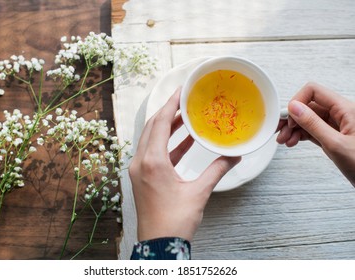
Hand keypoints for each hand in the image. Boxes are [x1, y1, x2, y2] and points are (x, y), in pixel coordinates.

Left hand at [129, 87, 240, 241]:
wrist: (159, 245)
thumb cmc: (175, 221)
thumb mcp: (199, 192)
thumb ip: (217, 170)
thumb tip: (235, 156)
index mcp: (152, 162)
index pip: (160, 123)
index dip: (171, 105)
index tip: (181, 92)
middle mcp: (141, 162)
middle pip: (153, 127)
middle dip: (169, 112)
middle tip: (185, 102)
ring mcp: (140, 170)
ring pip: (153, 139)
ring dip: (169, 128)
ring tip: (187, 118)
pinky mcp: (143, 178)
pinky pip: (155, 154)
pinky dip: (169, 146)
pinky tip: (186, 142)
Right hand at [277, 82, 354, 186]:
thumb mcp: (335, 144)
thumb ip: (313, 124)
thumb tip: (294, 108)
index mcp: (345, 109)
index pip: (314, 92)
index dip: (297, 101)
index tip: (287, 117)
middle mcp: (341, 114)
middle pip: (308, 106)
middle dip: (291, 118)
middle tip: (280, 130)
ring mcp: (336, 126)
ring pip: (308, 119)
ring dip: (293, 128)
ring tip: (284, 140)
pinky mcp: (333, 137)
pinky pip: (312, 130)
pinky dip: (300, 135)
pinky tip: (293, 141)